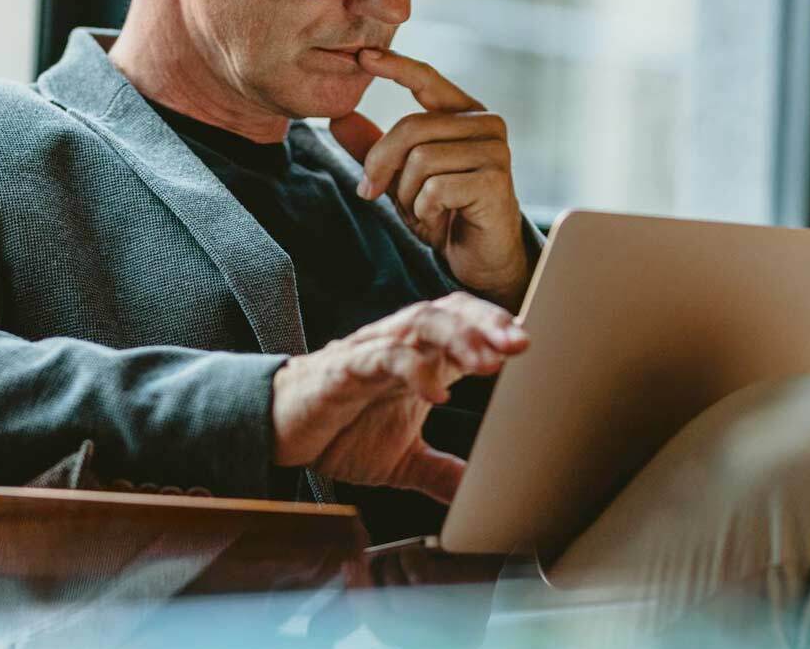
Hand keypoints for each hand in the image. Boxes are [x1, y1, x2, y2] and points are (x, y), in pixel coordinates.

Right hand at [270, 292, 528, 503]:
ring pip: (420, 322)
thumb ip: (442, 472)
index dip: (498, 329)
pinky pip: (381, 357)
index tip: (532, 346)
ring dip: (458, 336)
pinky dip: (412, 369)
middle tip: (521, 343)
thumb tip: (480, 497)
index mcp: (419, 359)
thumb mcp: (402, 460)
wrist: (278, 433)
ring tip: (488, 359)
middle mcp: (399, 346)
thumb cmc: (339, 432)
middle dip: (488, 323)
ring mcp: (371, 352)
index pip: (465, 325)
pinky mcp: (342, 369)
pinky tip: (435, 391)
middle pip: (449, 311)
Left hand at [330, 48, 530, 310]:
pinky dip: (425, 210)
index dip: (395, 65)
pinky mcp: (495, 180)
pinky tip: (439, 220)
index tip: (362, 56)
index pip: (426, 79)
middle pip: (411, 127)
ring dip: (407, 194)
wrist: (479, 258)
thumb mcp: (400, 177)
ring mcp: (494, 150)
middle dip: (381, 164)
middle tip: (370, 192)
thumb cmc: (444, 212)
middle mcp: (485, 124)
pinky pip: (436, 187)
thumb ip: (374, 147)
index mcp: (463, 113)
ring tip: (421, 210)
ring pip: (421, 159)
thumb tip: (339, 118)